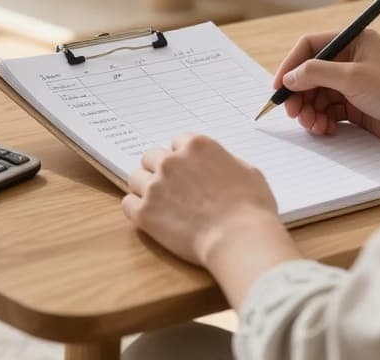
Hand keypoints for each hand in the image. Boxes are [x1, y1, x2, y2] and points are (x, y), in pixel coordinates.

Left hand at [122, 134, 300, 306]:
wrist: (240, 239)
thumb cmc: (252, 209)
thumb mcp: (248, 172)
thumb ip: (224, 162)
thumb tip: (216, 165)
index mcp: (197, 146)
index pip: (177, 140)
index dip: (182, 155)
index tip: (186, 168)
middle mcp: (172, 161)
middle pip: (151, 156)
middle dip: (159, 169)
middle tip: (171, 187)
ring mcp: (156, 186)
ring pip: (135, 177)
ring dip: (145, 187)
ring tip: (159, 202)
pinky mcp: (145, 212)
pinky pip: (128, 203)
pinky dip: (137, 209)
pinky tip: (150, 217)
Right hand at [273, 29, 379, 150]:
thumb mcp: (353, 77)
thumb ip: (316, 73)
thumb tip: (289, 77)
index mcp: (354, 41)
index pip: (310, 47)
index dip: (291, 65)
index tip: (279, 87)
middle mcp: (352, 59)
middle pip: (310, 74)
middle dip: (299, 94)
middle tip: (293, 113)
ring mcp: (354, 83)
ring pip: (317, 94)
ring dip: (310, 110)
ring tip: (312, 125)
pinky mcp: (357, 106)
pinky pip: (328, 110)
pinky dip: (322, 120)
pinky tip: (325, 129)